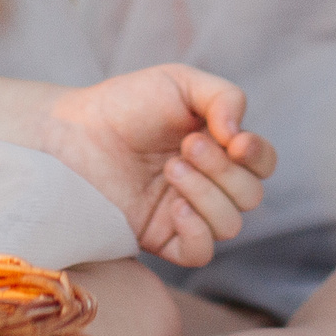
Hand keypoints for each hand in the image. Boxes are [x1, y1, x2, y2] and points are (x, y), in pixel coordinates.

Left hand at [37, 65, 276, 266]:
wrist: (74, 132)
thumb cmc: (125, 103)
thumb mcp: (179, 82)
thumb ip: (224, 97)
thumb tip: (240, 136)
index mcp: (218, 148)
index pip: (262, 163)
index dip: (258, 155)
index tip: (235, 141)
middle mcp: (207, 183)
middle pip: (251, 195)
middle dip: (223, 170)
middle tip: (185, 147)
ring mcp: (185, 212)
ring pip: (230, 225)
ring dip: (207, 195)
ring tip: (170, 169)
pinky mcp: (160, 238)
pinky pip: (200, 253)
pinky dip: (197, 231)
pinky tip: (174, 207)